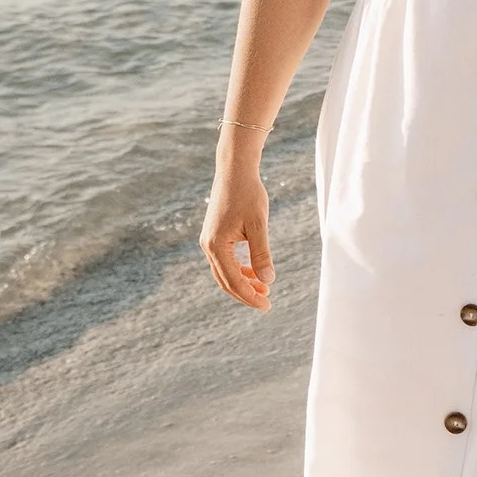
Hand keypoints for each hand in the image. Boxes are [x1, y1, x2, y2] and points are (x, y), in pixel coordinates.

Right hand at [200, 168, 273, 311]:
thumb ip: (262, 254)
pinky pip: (225, 260)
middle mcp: (208, 246)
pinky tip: (255, 271)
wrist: (234, 171)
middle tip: (267, 302)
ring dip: (243, 281)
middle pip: (225, 281)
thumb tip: (268, 280)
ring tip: (264, 288)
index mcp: (216, 245)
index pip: (233, 281)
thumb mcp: (259, 225)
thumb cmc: (248, 194)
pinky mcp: (214, 235)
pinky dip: (239, 269)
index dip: (250, 296)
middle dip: (246, 293)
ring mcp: (209, 241)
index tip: (267, 305)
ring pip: (225, 271)